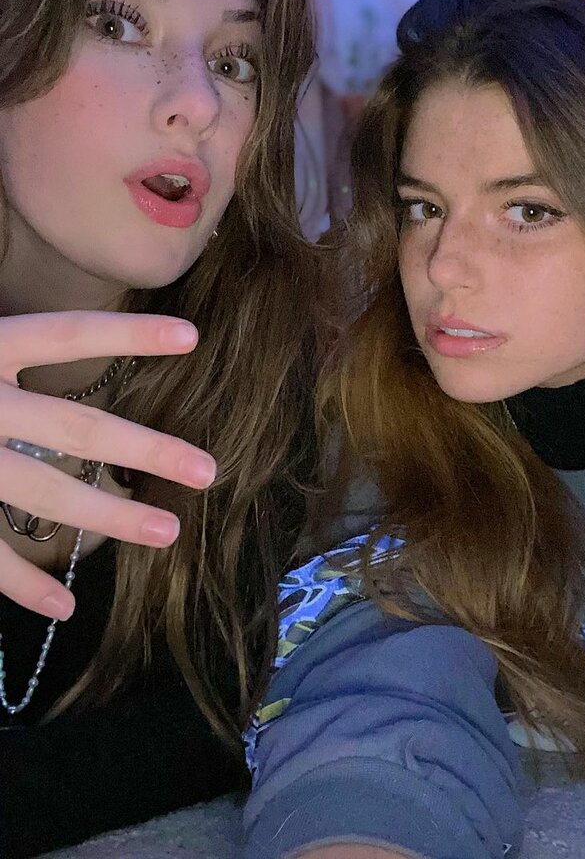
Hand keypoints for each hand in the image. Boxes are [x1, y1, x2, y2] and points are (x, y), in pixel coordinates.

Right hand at [0, 312, 215, 619]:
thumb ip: (9, 348)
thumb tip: (52, 341)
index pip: (64, 334)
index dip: (126, 336)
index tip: (191, 337)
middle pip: (70, 426)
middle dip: (142, 449)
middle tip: (206, 470)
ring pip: (39, 493)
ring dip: (106, 518)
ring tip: (166, 535)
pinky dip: (18, 586)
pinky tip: (62, 608)